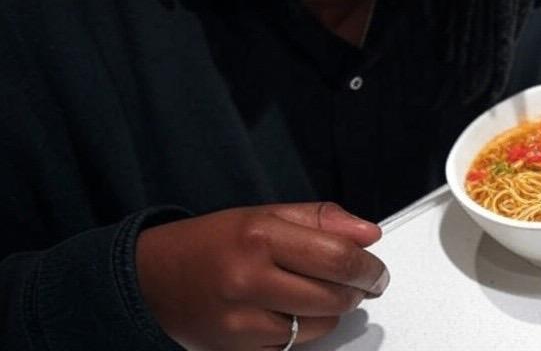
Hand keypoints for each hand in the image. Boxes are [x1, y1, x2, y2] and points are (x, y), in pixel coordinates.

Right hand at [136, 202, 387, 350]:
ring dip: (332, 311)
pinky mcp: (236, 349)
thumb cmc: (212, 242)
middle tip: (364, 282)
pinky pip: (293, 345)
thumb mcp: (265, 215)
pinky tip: (293, 311)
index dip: (369, 266)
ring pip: (318, 326)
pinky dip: (304, 331)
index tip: (377, 269)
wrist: (152, 279)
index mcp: (260, 235)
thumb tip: (369, 233)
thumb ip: (321, 220)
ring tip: (321, 292)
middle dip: (359, 290)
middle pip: (334, 296)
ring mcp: (240, 320)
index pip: (337, 257)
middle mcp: (249, 279)